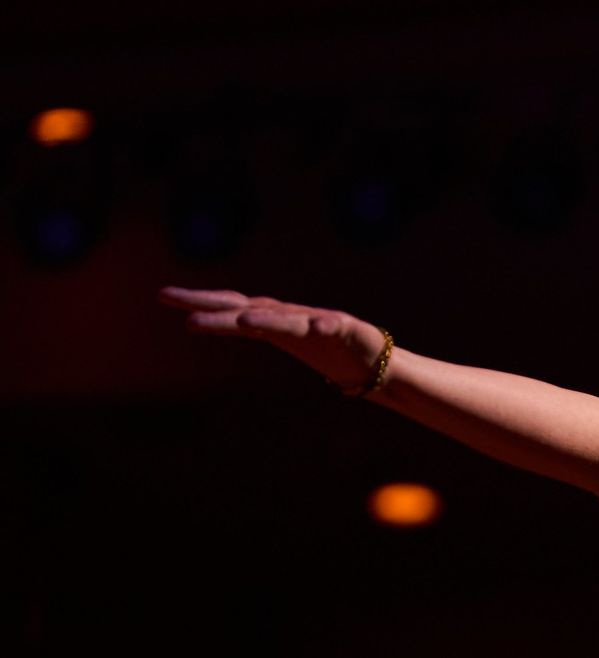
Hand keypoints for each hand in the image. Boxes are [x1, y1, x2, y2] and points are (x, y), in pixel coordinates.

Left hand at [159, 287, 388, 389]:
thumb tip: (198, 320)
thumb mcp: (283, 339)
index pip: (230, 307)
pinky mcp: (349, 331)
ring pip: (289, 321)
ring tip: (245, 321)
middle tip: (184, 309)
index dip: (199, 301)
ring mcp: (319, 321)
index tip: (163, 295)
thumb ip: (249, 327)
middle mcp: (291, 316)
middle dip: (218, 307)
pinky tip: (317, 327)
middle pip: (249, 309)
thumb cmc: (327, 351)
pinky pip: (334, 327)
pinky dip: (325, 325)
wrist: (375, 361)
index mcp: (273, 321)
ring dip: (269, 319)